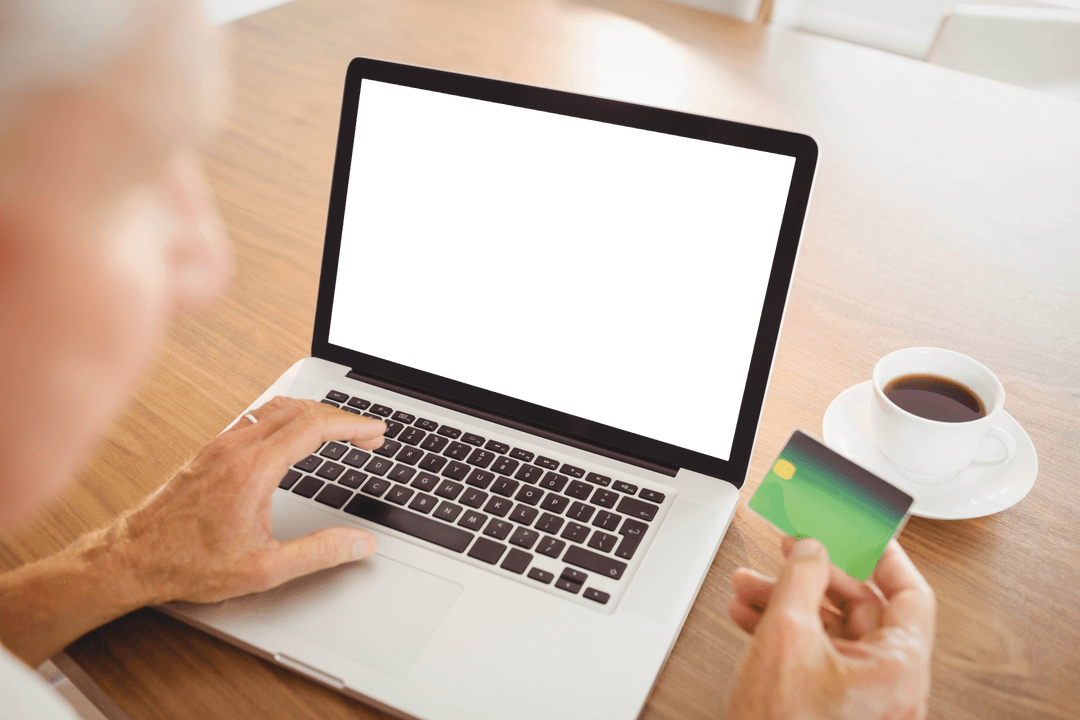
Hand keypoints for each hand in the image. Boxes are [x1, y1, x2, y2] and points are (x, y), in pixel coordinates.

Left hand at [114, 396, 386, 603]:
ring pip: (277, 408)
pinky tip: (293, 432)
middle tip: (369, 434)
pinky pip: (257, 416)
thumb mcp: (265, 569)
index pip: (314, 427)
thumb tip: (361, 543)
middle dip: (341, 417)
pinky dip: (288, 416)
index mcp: (255, 469)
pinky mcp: (210, 451)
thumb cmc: (187, 563)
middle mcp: (237, 448)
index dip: (353, 425)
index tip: (376, 432)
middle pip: (301, 410)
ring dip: (314, 412)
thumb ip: (320, 553)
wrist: (132, 558)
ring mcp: (221, 445)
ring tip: (339, 428)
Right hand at [727, 536, 935, 719]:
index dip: (883, 556)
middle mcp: (889, 685)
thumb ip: (801, 578)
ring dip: (788, 602)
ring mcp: (862, 701)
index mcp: (898, 668)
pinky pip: (816, 657)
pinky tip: (748, 616)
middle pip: (861, 609)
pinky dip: (784, 632)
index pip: (910, 595)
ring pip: (830, 631)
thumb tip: (811, 548)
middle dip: (813, 576)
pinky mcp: (833, 710)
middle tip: (788, 550)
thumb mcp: (786, 636)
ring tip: (748, 586)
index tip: (861, 530)